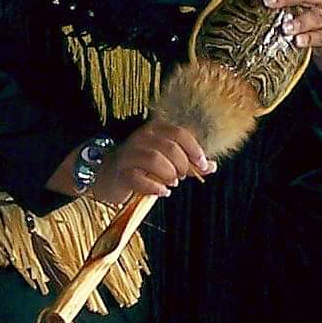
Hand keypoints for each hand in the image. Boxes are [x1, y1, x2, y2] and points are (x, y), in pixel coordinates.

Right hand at [91, 120, 213, 204]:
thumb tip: (212, 166)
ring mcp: (128, 154)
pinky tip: (162, 192)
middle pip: (169, 147)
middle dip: (182, 165)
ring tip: (172, 183)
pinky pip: (138, 178)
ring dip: (169, 174)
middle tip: (182, 176)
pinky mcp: (121, 172)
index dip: (195, 150)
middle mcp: (140, 138)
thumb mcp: (167, 160)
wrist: (109, 176)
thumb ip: (188, 162)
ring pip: (154, 159)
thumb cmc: (142, 166)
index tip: (203, 165)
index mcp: (155, 130)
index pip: (179, 133)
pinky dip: (154, 187)